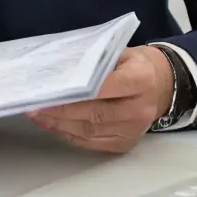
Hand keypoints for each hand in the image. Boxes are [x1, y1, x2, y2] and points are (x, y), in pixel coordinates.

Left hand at [26, 46, 173, 154]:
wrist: (162, 85)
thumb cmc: (136, 65)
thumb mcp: (120, 52)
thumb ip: (94, 60)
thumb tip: (59, 69)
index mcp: (140, 80)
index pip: (105, 87)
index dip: (76, 91)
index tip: (50, 91)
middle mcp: (139, 109)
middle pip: (94, 114)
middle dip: (60, 111)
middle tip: (33, 105)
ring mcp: (133, 130)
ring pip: (90, 131)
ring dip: (59, 124)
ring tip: (36, 114)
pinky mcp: (125, 144)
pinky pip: (92, 142)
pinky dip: (69, 134)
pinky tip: (52, 124)